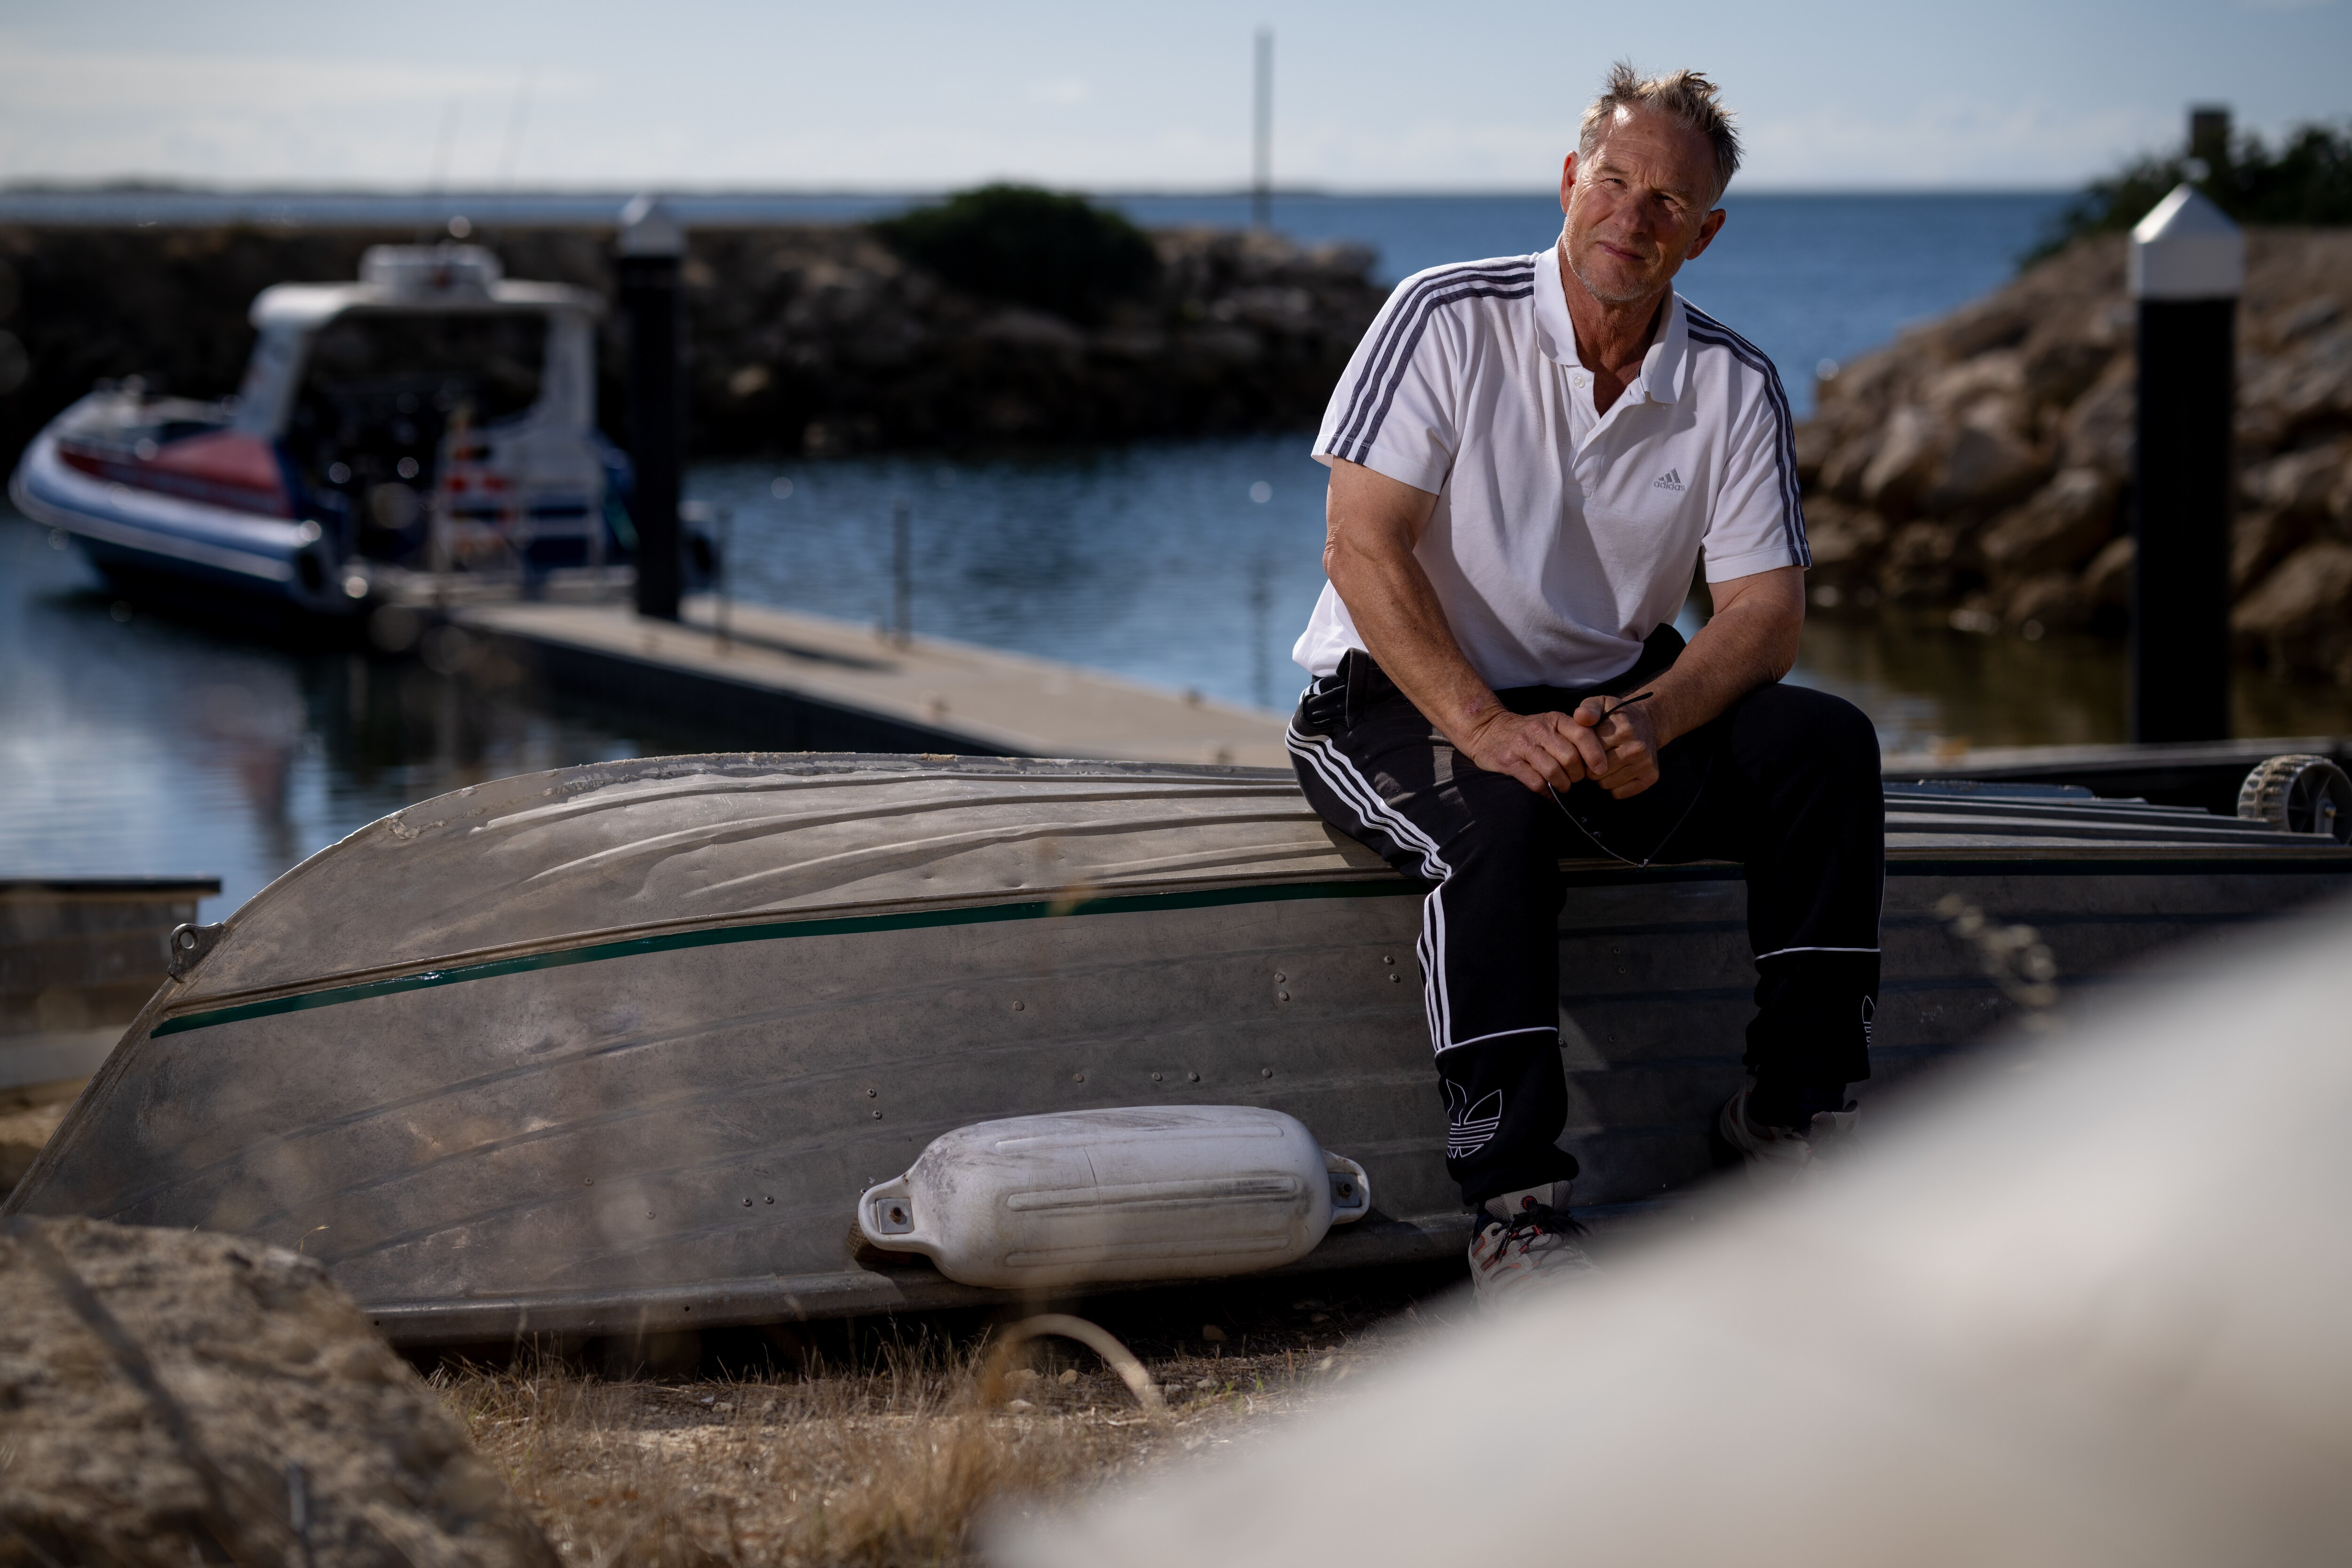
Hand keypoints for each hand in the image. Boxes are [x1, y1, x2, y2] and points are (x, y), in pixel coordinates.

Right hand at [1459, 707, 1611, 793]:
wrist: (1486, 729)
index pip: (1582, 734)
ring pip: (1553, 771)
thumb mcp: (1549, 724)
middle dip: (1578, 775)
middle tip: (1576, 780)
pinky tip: (1548, 794)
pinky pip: (1535, 782)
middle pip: (1570, 757)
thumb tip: (1597, 761)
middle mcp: (1539, 730)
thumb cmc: (1526, 731)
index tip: (1600, 769)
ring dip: (1563, 785)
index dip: (1595, 754)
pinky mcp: (1509, 762)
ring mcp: (1523, 746)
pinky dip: (1546, 793)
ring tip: (1563, 787)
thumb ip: (1571, 736)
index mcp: (1554, 720)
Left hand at [1572, 696, 1660, 798]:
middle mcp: (1637, 748)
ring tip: (1607, 761)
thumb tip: (1580, 717)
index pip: (1588, 754)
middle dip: (1590, 766)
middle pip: (1595, 772)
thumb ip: (1588, 709)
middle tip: (1596, 756)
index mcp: (1623, 730)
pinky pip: (1619, 793)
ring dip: (1601, 776)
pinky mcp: (1651, 777)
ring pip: (1606, 784)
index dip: (1582, 752)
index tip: (1585, 746)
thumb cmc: (1617, 715)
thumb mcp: (1601, 703)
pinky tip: (1617, 771)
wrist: (1648, 722)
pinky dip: (1614, 786)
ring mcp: (1646, 764)